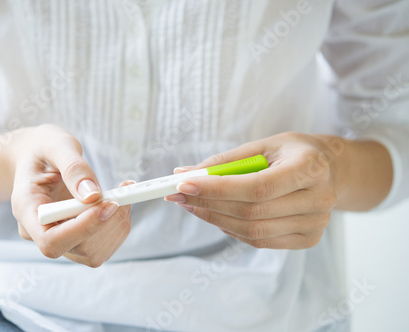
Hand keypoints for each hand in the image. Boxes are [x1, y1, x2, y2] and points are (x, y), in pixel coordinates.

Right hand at [10, 124, 130, 266]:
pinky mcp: (76, 239)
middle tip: (122, 192)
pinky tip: (119, 201)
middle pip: (79, 249)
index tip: (108, 203)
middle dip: (108, 222)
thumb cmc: (44, 148)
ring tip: (122, 193)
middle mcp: (39, 232)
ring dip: (117, 224)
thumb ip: (74, 169)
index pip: (51, 240)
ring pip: (94, 253)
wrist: (39, 155)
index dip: (83, 228)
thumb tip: (93, 196)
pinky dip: (119, 225)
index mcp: (26, 210)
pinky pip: (103, 246)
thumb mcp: (57, 146)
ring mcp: (59, 239)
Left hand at [165, 132, 346, 248]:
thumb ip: (226, 161)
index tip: (184, 184)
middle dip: (207, 204)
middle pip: (251, 212)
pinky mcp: (308, 239)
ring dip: (215, 218)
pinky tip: (217, 215)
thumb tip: (185, 173)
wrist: (329, 170)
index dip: (218, 189)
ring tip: (192, 204)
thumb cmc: (292, 153)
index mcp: (310, 168)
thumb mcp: (263, 146)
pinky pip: (260, 241)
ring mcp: (316, 224)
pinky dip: (232, 229)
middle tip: (179, 195)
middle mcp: (318, 199)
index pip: (257, 187)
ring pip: (252, 231)